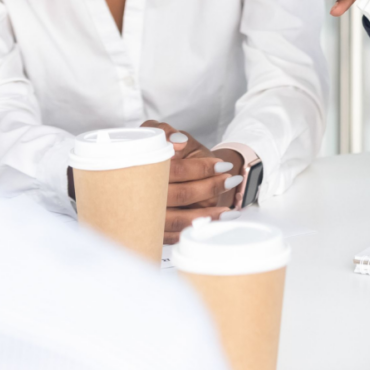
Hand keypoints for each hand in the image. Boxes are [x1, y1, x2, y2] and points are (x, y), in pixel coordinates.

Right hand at [141, 121, 241, 242]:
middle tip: (230, 181)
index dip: (198, 168)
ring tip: (230, 210)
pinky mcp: (152, 230)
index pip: (173, 170)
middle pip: (177, 195)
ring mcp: (145, 215)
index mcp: (140, 168)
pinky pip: (173, 236)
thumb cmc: (178, 156)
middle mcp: (139, 194)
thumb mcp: (172, 139)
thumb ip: (167, 133)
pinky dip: (194, 230)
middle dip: (207, 189)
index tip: (222, 166)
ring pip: (175, 219)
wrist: (182, 176)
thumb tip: (177, 141)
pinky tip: (215, 225)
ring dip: (205, 215)